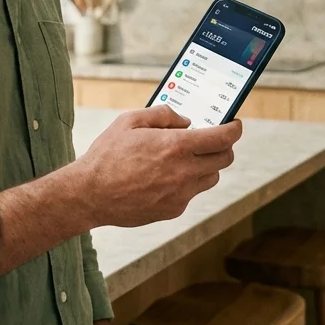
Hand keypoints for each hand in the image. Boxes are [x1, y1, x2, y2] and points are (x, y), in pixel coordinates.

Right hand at [73, 104, 241, 228]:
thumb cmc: (107, 155)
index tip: (234, 125)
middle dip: (224, 147)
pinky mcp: (173, 210)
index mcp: (176, 146)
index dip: (234, 129)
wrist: (90, 194)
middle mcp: (184, 172)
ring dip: (206, 166)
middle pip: (224, 159)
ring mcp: (180, 194)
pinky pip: (191, 193)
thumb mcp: (129, 122)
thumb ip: (162, 115)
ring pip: (211, 178)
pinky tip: (165, 177)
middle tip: (213, 140)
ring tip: (186, 159)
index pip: (223, 138)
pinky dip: (186, 182)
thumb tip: (185, 120)